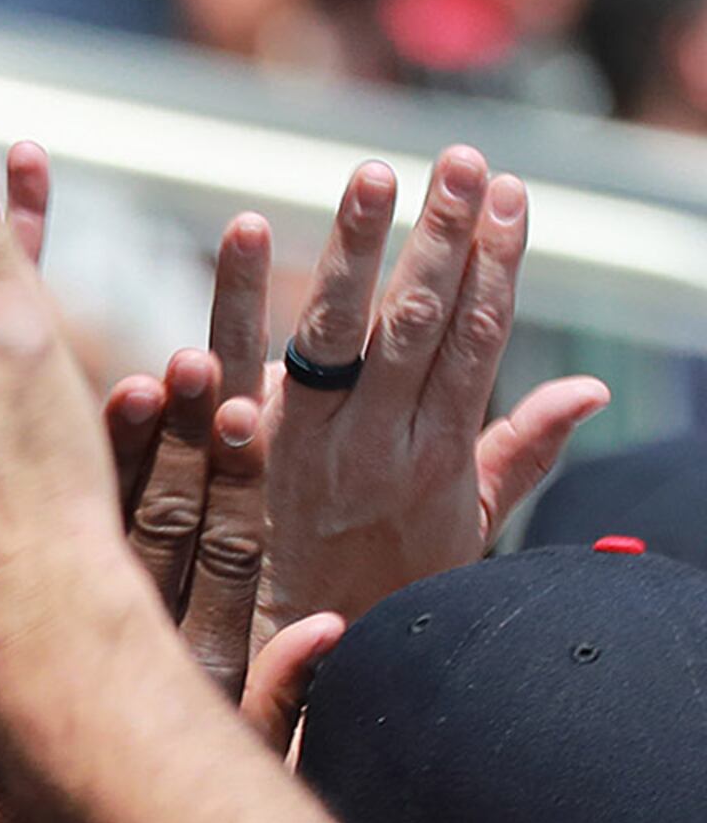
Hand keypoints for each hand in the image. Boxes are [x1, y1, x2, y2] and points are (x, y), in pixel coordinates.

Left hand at [253, 151, 607, 637]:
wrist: (294, 664)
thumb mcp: (468, 526)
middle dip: (445, 235)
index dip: (499, 262)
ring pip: (336, 328)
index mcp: (440, 452)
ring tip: (376, 173)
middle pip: (419, 321)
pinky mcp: (236, 449)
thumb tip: (589, 388)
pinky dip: (235, 295)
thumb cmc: (383, 589)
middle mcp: (378, 441)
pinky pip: (233, 361)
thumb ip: (521, 450)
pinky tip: (241, 229)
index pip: (479, 338)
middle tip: (461, 158)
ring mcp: (304, 444)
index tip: (512, 191)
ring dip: (358, 244)